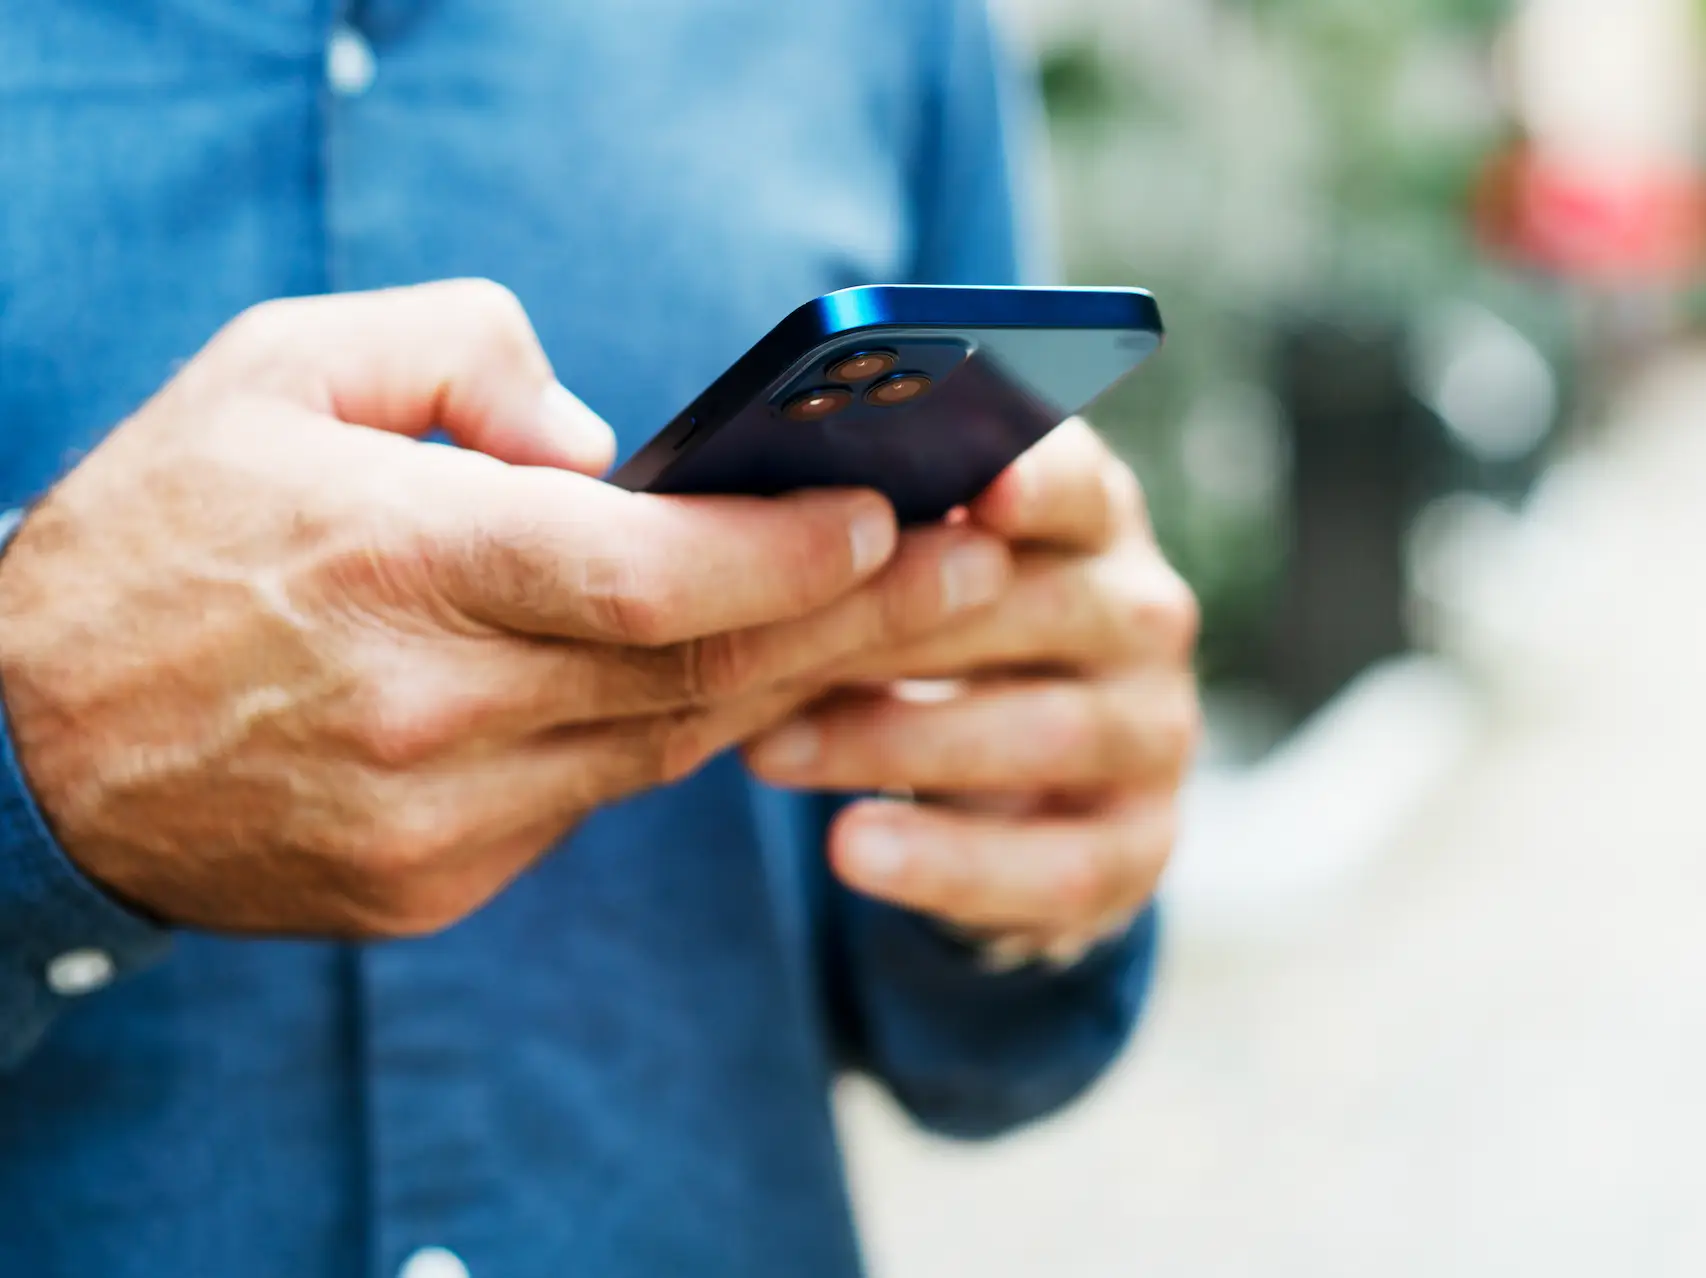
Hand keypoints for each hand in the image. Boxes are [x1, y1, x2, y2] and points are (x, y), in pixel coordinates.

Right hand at [0, 281, 1012, 937]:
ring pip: (663, 747)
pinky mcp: (430, 886)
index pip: (646, 576)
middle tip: (976, 570)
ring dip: (786, 683)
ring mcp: (435, 822)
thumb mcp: (278, 370)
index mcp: (393, 563)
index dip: (788, 556)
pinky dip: (664, 735)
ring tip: (887, 619)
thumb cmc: (159, 534)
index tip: (893, 518)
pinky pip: (589, 803)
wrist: (20, 747)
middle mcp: (428, 711)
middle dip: (856, 623)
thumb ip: (460, 356)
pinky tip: (731, 684)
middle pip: (694, 675)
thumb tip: (605, 445)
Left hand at [747, 420, 1198, 962]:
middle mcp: (1143, 614)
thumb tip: (765, 514)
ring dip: (896, 744)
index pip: (1077, 484)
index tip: (975, 491)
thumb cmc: (929, 642)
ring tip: (768, 753)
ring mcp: (1156, 731)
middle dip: (898, 628)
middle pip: (1043, 607)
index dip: (1034, 483)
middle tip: (765, 644)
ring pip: (1047, 734)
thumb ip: (874, 539)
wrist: (1001, 793)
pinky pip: (1059, 864)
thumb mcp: (909, 577)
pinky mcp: (1142, 843)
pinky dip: (948, 861)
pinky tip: (850, 848)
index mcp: (1091, 520)